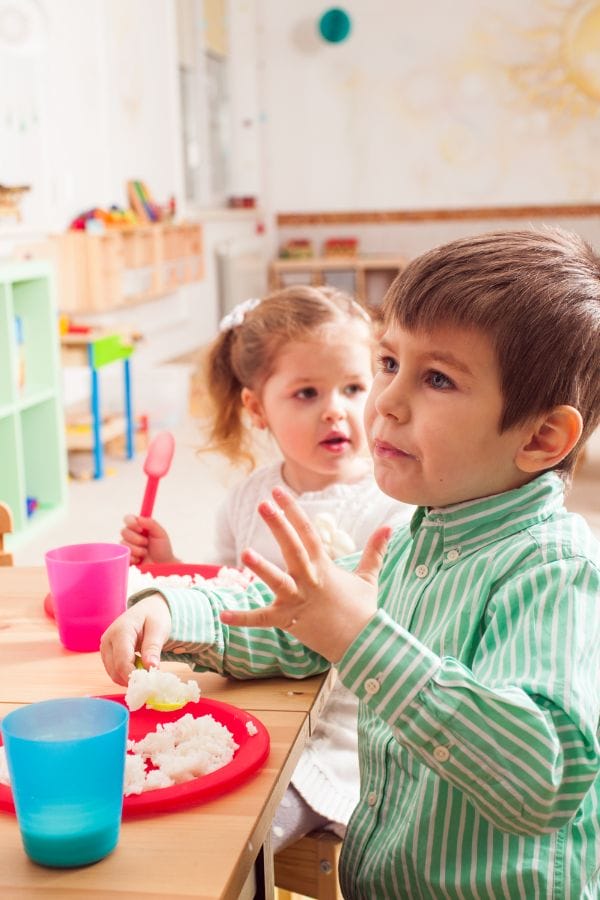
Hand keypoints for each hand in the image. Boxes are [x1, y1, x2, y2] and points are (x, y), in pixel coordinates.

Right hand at [100, 593, 171, 684]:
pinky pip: (114, 671)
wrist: (148, 609)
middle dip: (132, 679)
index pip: (122, 662)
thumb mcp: (159, 629)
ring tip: (146, 671)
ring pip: (113, 673)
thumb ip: (153, 647)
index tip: (150, 681)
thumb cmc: (154, 617)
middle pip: (115, 670)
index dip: (135, 675)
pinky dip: (126, 674)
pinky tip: (139, 668)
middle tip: (151, 679)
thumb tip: (151, 667)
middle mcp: (107, 640)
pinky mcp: (106, 654)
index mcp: (120, 631)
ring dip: (129, 678)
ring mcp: (105, 648)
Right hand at [120, 514, 176, 564]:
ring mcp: (127, 547)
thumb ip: (151, 523)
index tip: (139, 528)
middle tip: (146, 543)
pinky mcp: (124, 558)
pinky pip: (123, 555)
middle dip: (136, 539)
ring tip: (145, 553)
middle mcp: (131, 536)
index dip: (131, 522)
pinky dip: (133, 557)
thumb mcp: (160, 533)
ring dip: (137, 549)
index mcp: (139, 527)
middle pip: (124, 531)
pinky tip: (139, 560)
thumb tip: (138, 519)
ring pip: (123, 544)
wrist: (163, 566)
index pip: (128, 519)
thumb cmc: (163, 549)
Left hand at [220, 487, 390, 661]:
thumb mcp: (368, 577)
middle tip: (263, 504)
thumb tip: (388, 526)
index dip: (293, 511)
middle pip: (293, 548)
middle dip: (278, 525)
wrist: (364, 644)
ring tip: (245, 552)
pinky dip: (243, 618)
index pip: (308, 532)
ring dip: (262, 568)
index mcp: (325, 566)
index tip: (278, 492)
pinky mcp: (289, 621)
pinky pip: (263, 620)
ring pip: (278, 581)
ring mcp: (298, 601)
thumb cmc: (363, 611)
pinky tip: (223, 615)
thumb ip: (374, 551)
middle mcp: (310, 580)